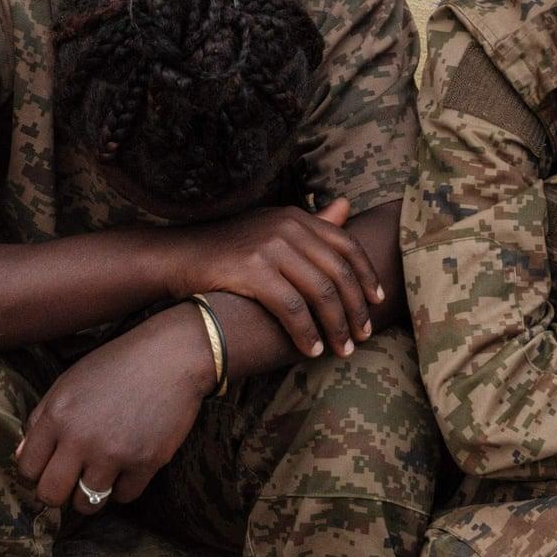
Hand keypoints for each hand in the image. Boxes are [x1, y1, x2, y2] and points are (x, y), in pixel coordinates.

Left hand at [15, 305, 212, 515]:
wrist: (171, 357)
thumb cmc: (117, 365)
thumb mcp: (69, 382)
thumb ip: (42, 418)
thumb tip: (23, 455)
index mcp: (57, 415)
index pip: (27, 467)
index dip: (34, 474)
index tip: (46, 470)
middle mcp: (80, 438)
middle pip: (50, 495)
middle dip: (56, 494)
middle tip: (68, 483)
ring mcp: (113, 453)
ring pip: (86, 503)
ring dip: (89, 494)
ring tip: (98, 477)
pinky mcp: (145, 463)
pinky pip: (123, 497)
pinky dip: (122, 488)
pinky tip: (125, 469)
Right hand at [159, 197, 381, 358]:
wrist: (178, 256)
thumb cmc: (228, 248)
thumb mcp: (271, 228)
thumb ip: (311, 223)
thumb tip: (346, 206)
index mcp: (296, 217)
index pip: (347, 246)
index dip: (367, 276)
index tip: (378, 304)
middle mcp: (287, 227)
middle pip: (338, 273)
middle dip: (356, 309)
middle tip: (363, 337)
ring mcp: (270, 247)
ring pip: (320, 293)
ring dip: (336, 326)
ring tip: (341, 350)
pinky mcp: (252, 271)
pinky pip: (292, 309)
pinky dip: (306, 333)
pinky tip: (311, 350)